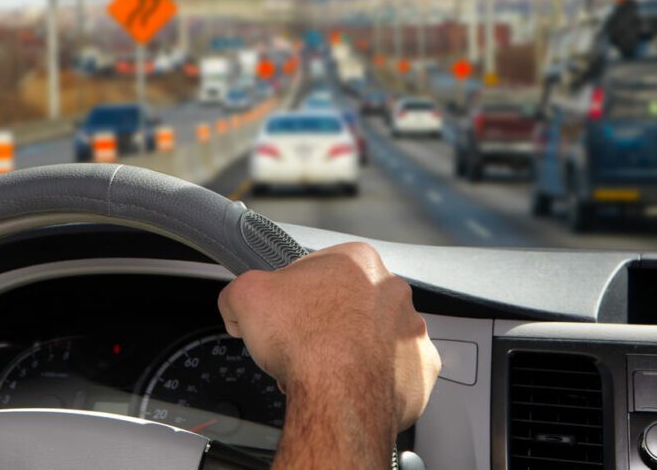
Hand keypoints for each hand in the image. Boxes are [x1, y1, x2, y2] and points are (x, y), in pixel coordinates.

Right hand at [218, 242, 439, 467]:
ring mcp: (411, 330)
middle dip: (326, 322)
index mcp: (358, 260)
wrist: (338, 396)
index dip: (293, 294)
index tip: (284, 314)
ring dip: (353, 349)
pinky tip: (352, 386)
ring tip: (325, 370)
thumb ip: (237, 292)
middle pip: (349, 303)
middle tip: (302, 345)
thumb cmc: (303, 342)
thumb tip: (234, 306)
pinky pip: (396, 371)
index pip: (318, 269)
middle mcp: (393, 290)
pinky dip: (376, 378)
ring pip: (375, 336)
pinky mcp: (421, 368)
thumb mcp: (245, 295)